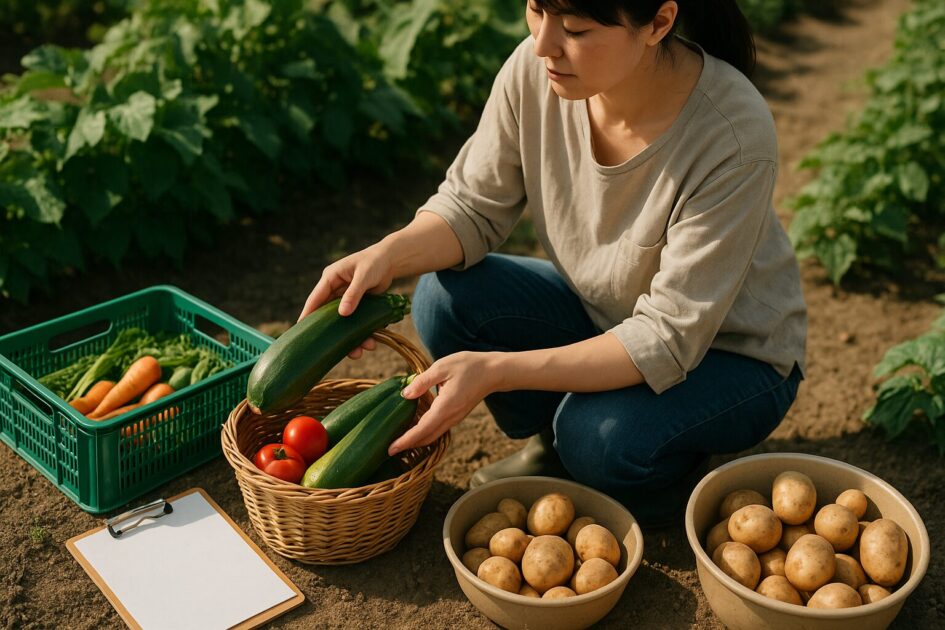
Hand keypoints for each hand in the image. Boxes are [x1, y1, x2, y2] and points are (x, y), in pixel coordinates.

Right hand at [299, 242, 395, 358]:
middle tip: (334, 349)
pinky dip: (361, 332)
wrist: (390, 261)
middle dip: (332, 332)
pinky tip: (371, 341)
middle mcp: (335, 290)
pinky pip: (355, 322)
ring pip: (343, 322)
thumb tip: (342, 313)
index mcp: (330, 278)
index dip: (307, 314)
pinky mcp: (357, 305)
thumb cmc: (375, 262)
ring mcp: (346, 299)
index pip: (315, 299)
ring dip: (350, 337)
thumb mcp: (364, 276)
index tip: (300, 330)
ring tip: (359, 351)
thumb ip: (353, 294)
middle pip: (328, 315)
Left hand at [389, 351, 499, 454]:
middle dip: (408, 446)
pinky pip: (439, 429)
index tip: (391, 449)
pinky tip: (417, 427)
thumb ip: (422, 381)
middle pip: (427, 439)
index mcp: (445, 407)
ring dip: (417, 441)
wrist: (494, 372)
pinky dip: (426, 433)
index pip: (422, 430)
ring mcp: (456, 418)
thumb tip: (405, 394)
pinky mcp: (458, 415)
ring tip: (400, 441)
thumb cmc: (469, 366)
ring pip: (434, 436)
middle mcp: (451, 417)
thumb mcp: (442, 367)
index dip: (405, 441)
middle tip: (390, 449)